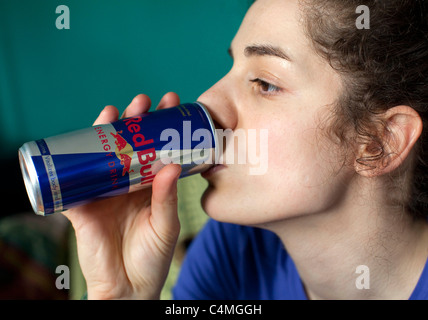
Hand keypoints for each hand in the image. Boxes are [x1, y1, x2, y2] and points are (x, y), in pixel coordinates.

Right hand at [63, 92, 181, 298]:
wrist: (128, 288)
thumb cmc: (152, 258)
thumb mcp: (165, 225)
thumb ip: (167, 198)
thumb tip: (170, 166)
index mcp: (149, 187)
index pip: (154, 149)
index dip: (160, 127)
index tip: (170, 105)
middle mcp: (126, 184)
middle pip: (126, 146)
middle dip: (133, 121)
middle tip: (143, 102)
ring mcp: (103, 193)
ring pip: (99, 156)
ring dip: (103, 132)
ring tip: (113, 112)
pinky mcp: (81, 207)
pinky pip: (73, 183)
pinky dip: (71, 164)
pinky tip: (78, 142)